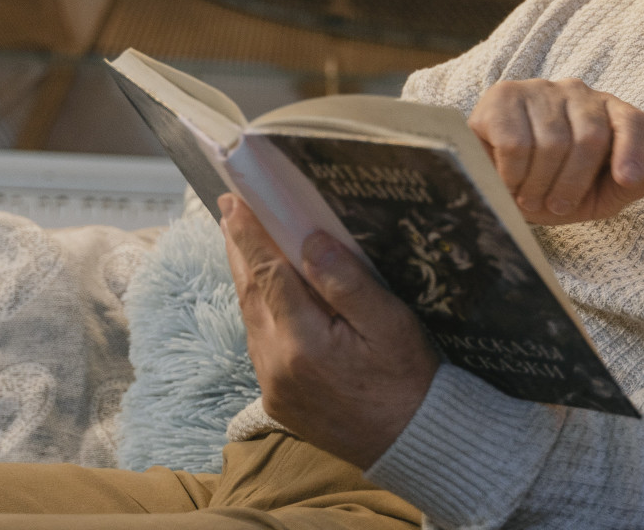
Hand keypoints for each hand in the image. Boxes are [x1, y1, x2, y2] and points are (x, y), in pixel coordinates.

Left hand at [219, 195, 439, 469]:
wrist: (413, 444)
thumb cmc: (408, 380)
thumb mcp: (390, 323)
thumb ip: (346, 281)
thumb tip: (310, 241)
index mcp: (304, 342)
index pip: (268, 273)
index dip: (250, 234)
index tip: (236, 200)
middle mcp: (277, 364)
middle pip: (250, 292)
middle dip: (239, 248)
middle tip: (230, 208)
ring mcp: (273, 385)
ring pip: (251, 318)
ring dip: (247, 278)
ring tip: (243, 242)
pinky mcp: (277, 399)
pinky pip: (260, 343)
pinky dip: (259, 310)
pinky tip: (266, 294)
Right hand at [469, 78, 643, 224]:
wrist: (496, 182)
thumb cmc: (553, 188)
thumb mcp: (595, 198)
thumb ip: (630, 186)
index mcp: (608, 112)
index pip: (633, 122)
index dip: (633, 150)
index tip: (626, 179)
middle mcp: (578, 93)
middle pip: (591, 136)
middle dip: (573, 184)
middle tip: (555, 207)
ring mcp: (540, 90)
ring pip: (552, 142)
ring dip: (539, 185)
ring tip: (529, 198)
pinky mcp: (504, 96)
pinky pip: (515, 143)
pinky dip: (512, 175)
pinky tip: (507, 181)